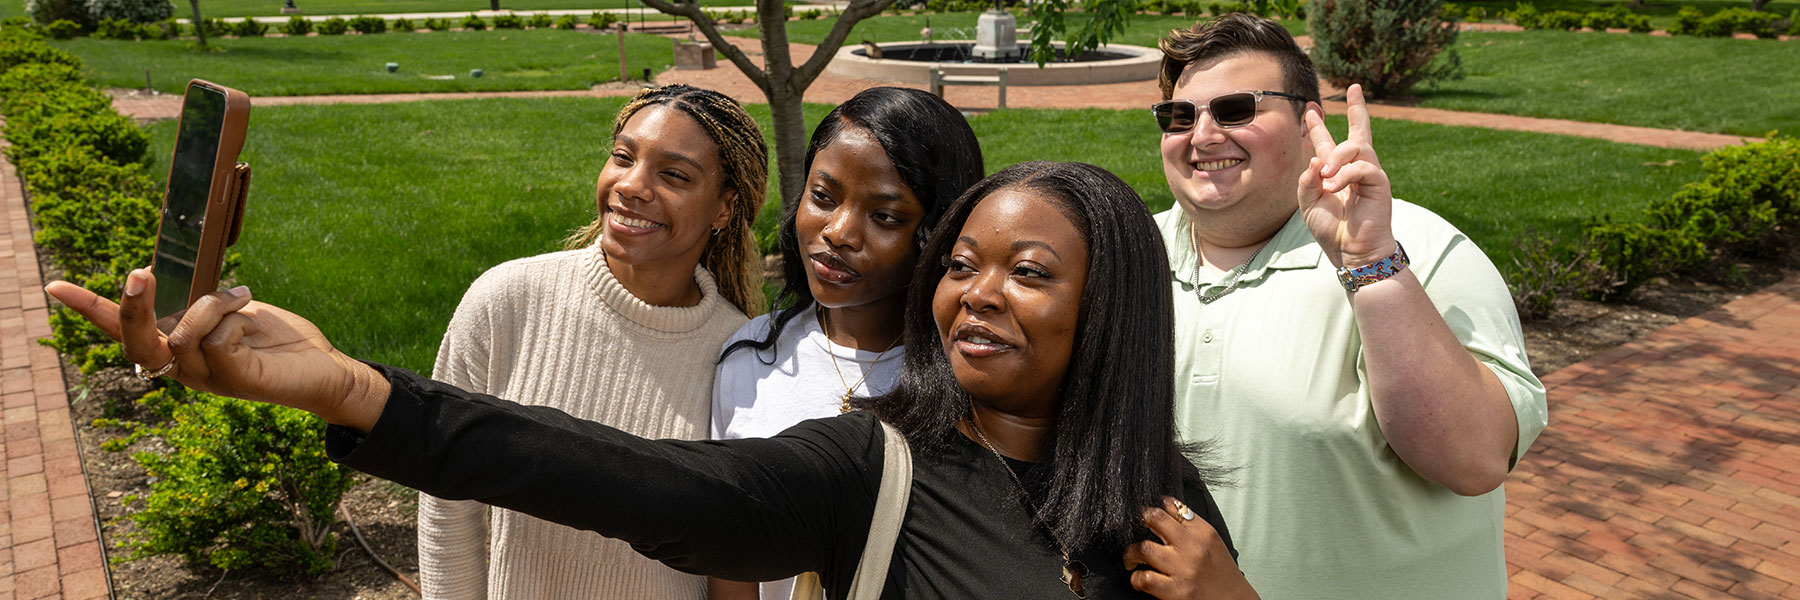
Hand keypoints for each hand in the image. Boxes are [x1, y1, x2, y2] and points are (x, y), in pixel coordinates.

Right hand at [44, 269, 386, 428]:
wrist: (324, 369)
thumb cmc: (275, 339)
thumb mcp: (229, 311)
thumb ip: (199, 304)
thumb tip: (171, 281)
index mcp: (177, 348)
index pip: (124, 331)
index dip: (90, 309)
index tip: (55, 286)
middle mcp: (184, 368)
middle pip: (137, 342)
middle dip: (133, 307)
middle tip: (140, 272)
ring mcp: (208, 379)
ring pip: (186, 330)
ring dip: (215, 302)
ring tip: (244, 297)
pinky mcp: (236, 382)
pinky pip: (218, 340)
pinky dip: (233, 319)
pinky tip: (251, 322)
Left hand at [1122, 497, 1257, 599]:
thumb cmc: (1221, 574)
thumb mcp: (1213, 543)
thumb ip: (1192, 527)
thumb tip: (1165, 511)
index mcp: (1204, 533)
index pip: (1173, 506)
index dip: (1155, 507)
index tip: (1148, 514)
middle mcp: (1193, 548)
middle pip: (1155, 519)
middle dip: (1139, 521)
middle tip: (1133, 528)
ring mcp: (1183, 569)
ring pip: (1143, 548)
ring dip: (1131, 552)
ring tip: (1131, 558)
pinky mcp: (1176, 591)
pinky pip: (1144, 578)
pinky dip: (1135, 578)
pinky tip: (1139, 578)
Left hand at [1298, 83, 1395, 268]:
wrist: (1352, 252)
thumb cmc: (1332, 230)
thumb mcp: (1308, 204)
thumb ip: (1307, 181)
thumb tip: (1316, 159)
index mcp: (1336, 172)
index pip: (1328, 143)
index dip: (1318, 126)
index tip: (1310, 109)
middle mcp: (1355, 169)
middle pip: (1359, 131)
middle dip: (1357, 109)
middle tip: (1354, 88)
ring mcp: (1369, 174)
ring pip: (1357, 146)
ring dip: (1337, 156)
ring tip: (1325, 176)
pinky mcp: (1379, 183)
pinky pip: (1362, 167)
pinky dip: (1345, 175)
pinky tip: (1334, 187)